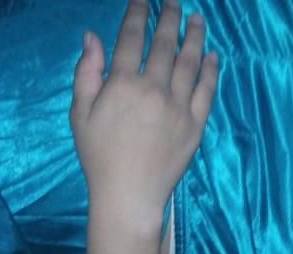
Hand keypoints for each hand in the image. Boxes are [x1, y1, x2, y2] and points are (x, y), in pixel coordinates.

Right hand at [70, 0, 217, 226]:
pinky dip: (211, 70)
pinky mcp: (196, 125)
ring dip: (194, 36)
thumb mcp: (79, 114)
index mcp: (123, 83)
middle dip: (169, 16)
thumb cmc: (99, 157)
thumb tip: (91, 37)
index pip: (131, 37)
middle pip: (164, 43)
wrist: (129, 195)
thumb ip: (86, 73)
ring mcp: (178, 106)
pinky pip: (206, 91)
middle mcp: (154, 89)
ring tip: (197, 18)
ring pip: (189, 62)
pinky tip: (213, 55)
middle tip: (174, 1)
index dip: (137, 12)